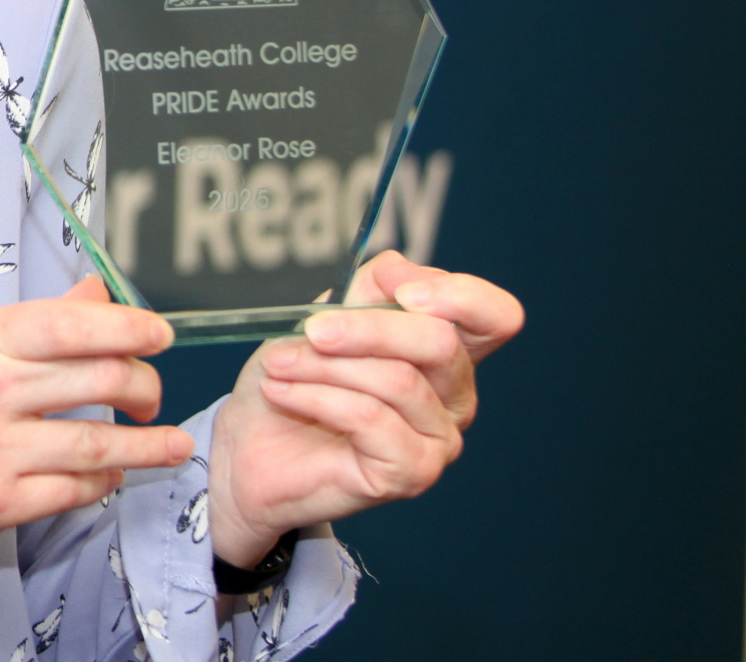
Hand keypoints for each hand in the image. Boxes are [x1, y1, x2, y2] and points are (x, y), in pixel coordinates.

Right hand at [0, 277, 196, 571]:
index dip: (128, 326)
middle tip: (152, 395)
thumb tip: (97, 294)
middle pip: (101, 379)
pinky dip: (103, 483)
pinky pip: (75, 490)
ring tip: (172, 443)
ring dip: (148, 445)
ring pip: (100, 442)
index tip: (158, 334)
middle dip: (145, 387)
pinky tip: (112, 477)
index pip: (72, 324)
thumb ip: (35, 323)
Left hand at [205, 250, 524, 567]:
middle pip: (439, 342)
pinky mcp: (413, 472)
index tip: (402, 292)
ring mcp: (440, 439)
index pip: (495, 317)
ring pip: (397, 379)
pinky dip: (316, 396)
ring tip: (279, 363)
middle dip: (366, 327)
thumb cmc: (292, 380)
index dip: (461, 297)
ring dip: (325, 365)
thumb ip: (370, 289)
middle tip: (313, 329)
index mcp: (443, 351)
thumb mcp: (325, 317)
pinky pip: (371, 418)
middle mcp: (455, 396)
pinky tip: (282, 392)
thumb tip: (403, 272)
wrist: (249, 447)